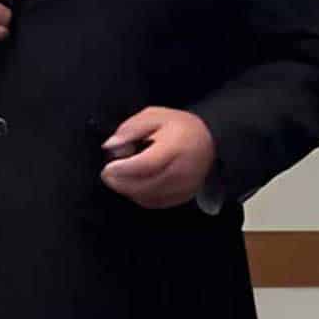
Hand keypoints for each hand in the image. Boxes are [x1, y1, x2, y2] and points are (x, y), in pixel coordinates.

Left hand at [100, 107, 216, 208]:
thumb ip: (131, 128)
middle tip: (107, 174)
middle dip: (120, 183)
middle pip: (144, 186)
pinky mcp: (184, 196)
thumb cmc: (180, 127)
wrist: (210, 141)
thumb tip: (110, 145)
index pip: (146, 165)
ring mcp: (185, 187)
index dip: (123, 169)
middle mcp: (182, 170)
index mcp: (176, 147)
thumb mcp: (155, 116)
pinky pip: (155, 203)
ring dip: (128, 191)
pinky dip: (140, 197)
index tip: (108, 167)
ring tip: (120, 179)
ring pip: (148, 197)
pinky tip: (134, 186)